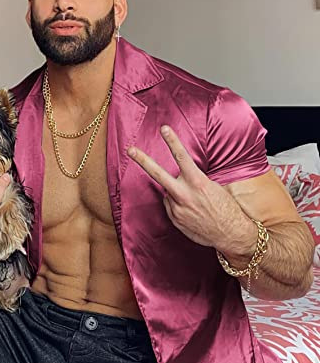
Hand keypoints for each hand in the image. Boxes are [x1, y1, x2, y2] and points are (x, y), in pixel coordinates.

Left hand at [127, 125, 256, 256]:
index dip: (172, 141)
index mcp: (197, 182)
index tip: (164, 128)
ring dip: (177, 193)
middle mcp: (184, 194)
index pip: (182, 157)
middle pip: (158, 174)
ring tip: (195, 203)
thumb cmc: (226, 208)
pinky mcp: (175, 219)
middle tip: (130, 149)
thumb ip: (193, 181)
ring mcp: (177, 208)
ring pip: (167, 192)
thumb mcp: (213, 187)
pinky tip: (192, 212)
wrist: (231, 234)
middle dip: (143, 160)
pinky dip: (178, 206)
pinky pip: (171, 206)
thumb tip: (178, 180)